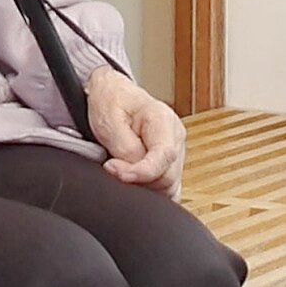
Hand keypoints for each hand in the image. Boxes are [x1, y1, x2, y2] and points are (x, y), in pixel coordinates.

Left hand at [85, 66, 185, 199]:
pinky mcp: (170, 164)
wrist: (113, 94)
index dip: (141, 172)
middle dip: (138, 180)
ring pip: (169, 187)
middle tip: (111, 168)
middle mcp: (175, 137)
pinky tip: (134, 184)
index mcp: (164, 121)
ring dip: (144, 187)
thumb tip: (134, 171)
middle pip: (168, 177)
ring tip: (121, 171)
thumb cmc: (110, 102)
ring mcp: (176, 152)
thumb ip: (125, 148)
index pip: (165, 156)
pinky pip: (168, 188)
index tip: (115, 170)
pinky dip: (151, 192)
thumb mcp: (109, 121)